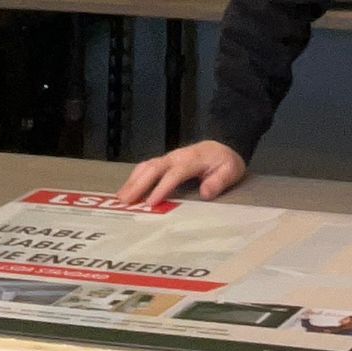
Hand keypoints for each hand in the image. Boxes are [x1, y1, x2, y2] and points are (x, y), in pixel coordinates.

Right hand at [112, 139, 246, 209]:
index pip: (175, 173)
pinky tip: (125, 190)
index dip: (162, 187)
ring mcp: (168, 158)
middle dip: (139, 184)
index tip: (150, 204)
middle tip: (125, 201)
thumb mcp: (231, 171)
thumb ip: (220, 181)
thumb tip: (205, 192)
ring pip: (147, 166)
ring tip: (120, 198)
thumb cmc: (225, 162)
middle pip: (155, 167)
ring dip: (133, 181)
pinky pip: (146, 167)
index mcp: (193, 159)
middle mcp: (177, 156)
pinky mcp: (164, 161)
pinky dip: (134, 177)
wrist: (223, 147)